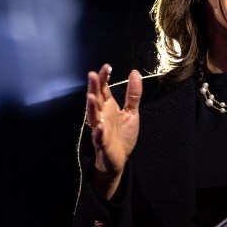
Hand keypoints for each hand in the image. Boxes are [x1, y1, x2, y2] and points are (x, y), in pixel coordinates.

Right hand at [85, 64, 141, 198]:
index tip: (106, 66)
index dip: (103, 78)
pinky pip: (99, 138)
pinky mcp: (103, 144)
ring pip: (93, 117)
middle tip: (92, 75)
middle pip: (96, 100)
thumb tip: (135, 72)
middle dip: (93, 88)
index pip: (103, 90)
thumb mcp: (131, 112)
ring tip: (91, 97)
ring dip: (91, 108)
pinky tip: (99, 126)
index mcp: (108, 107)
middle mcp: (102, 116)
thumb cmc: (122, 136)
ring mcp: (101, 130)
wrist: (119, 160)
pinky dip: (98, 132)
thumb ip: (133, 94)